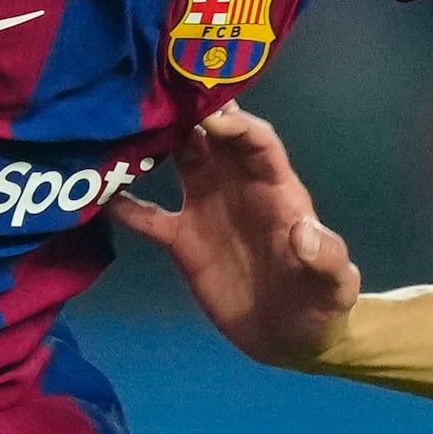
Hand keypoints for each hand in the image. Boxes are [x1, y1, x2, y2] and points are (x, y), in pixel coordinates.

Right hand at [109, 106, 361, 365]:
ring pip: (179, 161)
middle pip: (213, 137)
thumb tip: (304, 232)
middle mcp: (238, 187)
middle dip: (191, 112)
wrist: (291, 340)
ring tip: (123, 125)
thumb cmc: (321, 305)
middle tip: (159, 93)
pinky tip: (98, 193)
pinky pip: (148, 217)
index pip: (257, 141)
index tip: (209, 117)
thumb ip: (326, 257)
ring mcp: (207, 210)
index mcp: (276, 189)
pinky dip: (124, 204)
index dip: (237, 124)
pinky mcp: (183, 242)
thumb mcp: (335, 286)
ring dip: (156, 142)